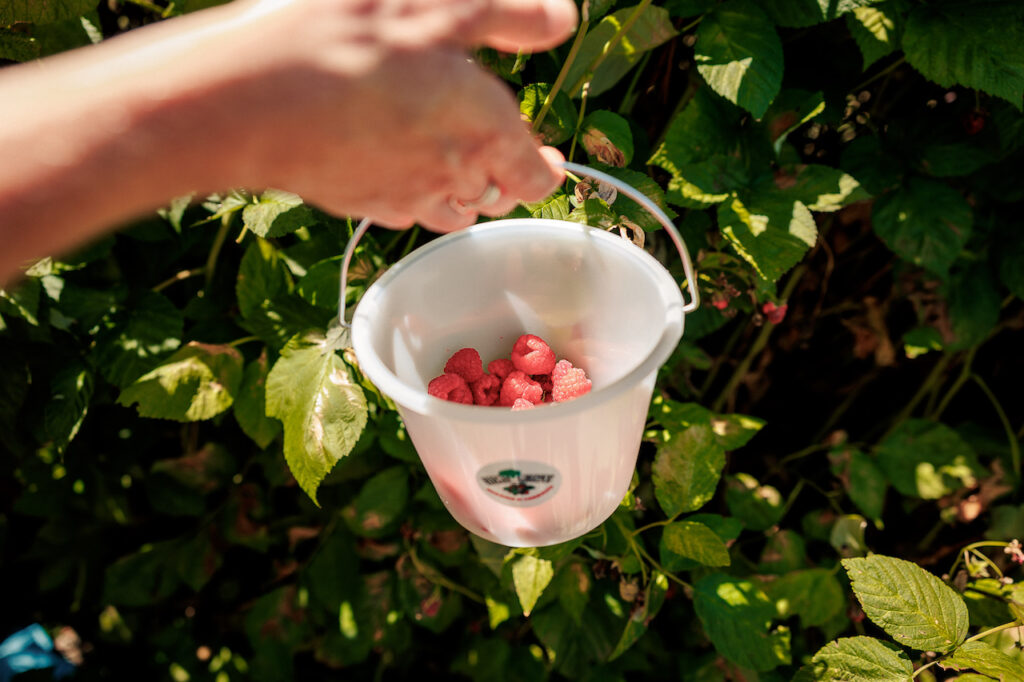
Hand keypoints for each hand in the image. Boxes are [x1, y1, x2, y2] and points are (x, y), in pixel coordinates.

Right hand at [221, 0, 577, 229]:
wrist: (257, 99)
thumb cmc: (353, 44)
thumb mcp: (445, 5)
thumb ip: (513, 16)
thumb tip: (560, 21)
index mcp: (486, 132)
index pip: (536, 178)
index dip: (547, 171)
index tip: (549, 161)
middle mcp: (453, 177)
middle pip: (496, 197)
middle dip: (502, 175)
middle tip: (495, 149)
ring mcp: (405, 198)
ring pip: (452, 211)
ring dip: (462, 192)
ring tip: (450, 162)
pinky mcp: (362, 206)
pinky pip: (403, 212)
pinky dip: (412, 196)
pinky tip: (395, 165)